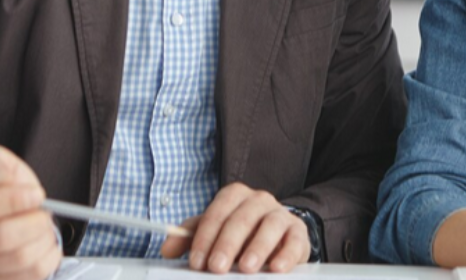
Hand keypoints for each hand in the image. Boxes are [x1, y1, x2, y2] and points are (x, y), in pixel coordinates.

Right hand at [0, 145, 60, 279]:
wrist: (5, 210)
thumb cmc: (0, 185)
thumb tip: (1, 181)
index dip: (11, 201)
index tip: (37, 194)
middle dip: (33, 223)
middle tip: (46, 213)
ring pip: (16, 260)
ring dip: (42, 240)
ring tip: (45, 227)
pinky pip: (27, 277)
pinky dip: (46, 259)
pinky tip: (42, 244)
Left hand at [160, 182, 308, 273]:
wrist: (278, 234)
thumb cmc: (241, 234)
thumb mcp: (213, 232)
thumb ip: (190, 239)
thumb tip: (166, 249)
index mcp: (235, 196)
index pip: (218, 212)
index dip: (205, 238)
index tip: (197, 262)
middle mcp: (259, 200)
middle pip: (242, 218)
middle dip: (227, 244)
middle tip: (217, 267)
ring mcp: (281, 214)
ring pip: (270, 225)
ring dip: (257, 247)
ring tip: (247, 268)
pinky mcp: (298, 233)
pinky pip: (294, 241)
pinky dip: (286, 255)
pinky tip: (277, 268)